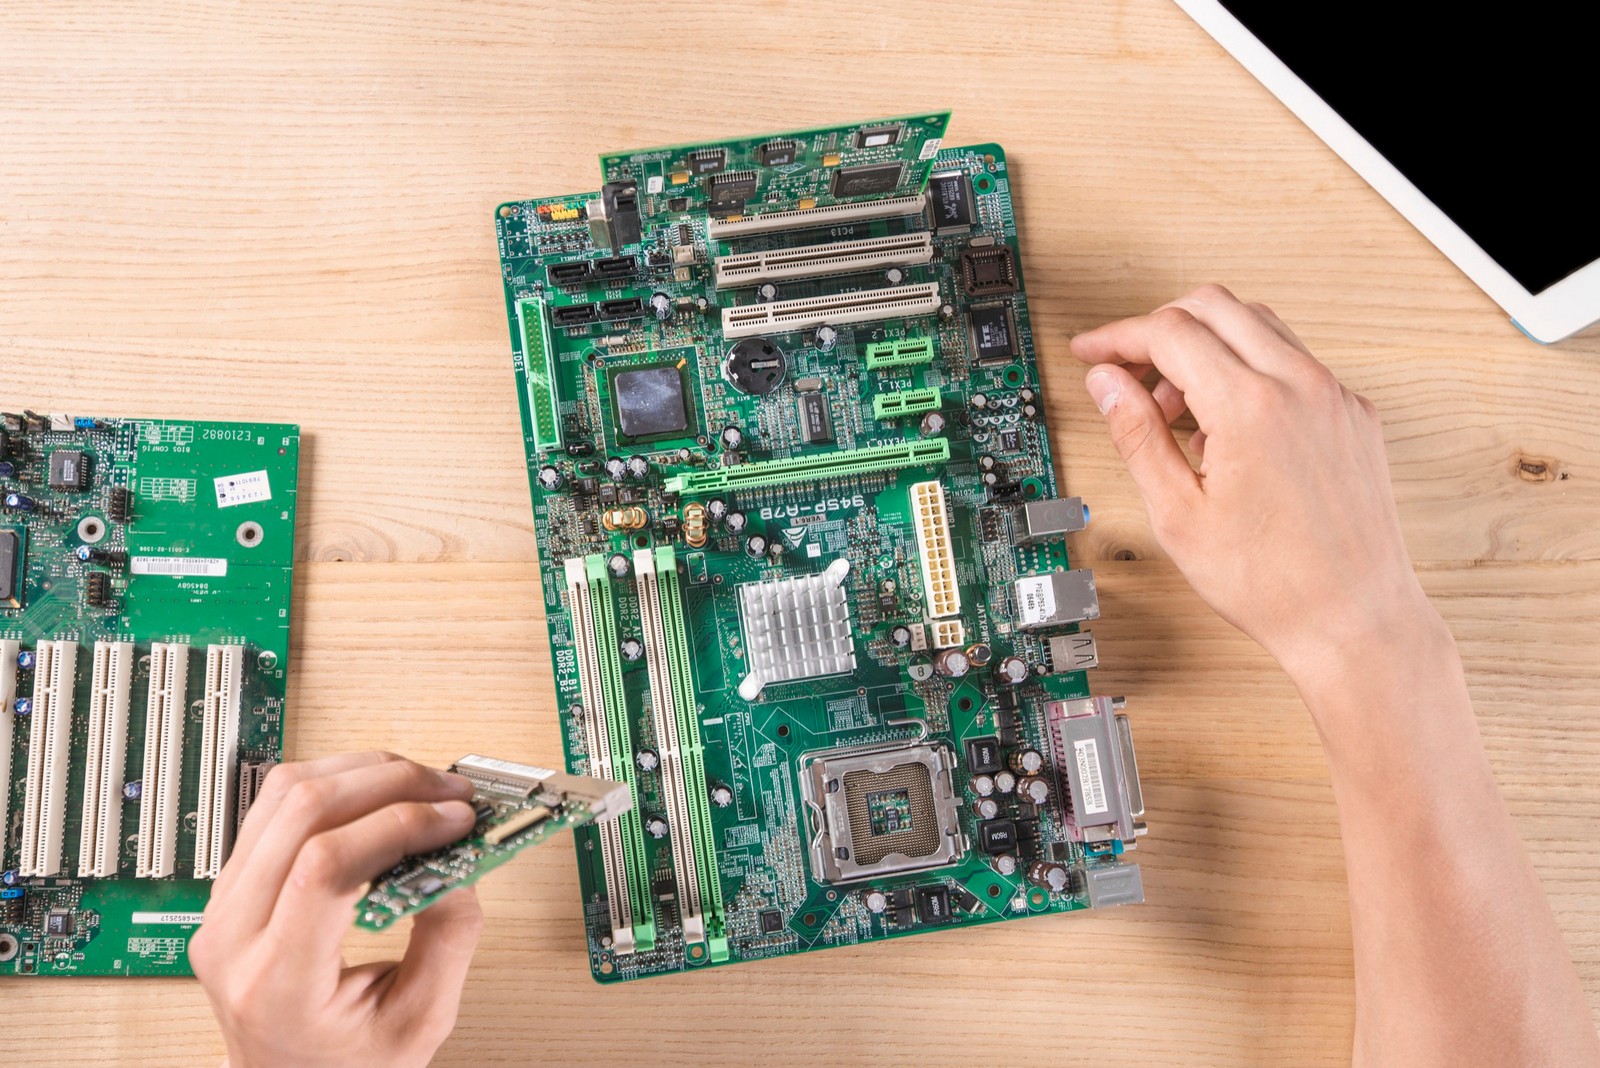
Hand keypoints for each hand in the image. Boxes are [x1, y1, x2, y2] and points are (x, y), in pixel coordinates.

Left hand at [190, 752, 482, 1067]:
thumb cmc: (344, 1066)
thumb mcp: (419, 1023)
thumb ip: (449, 939)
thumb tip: (460, 857)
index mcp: (275, 984)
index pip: (325, 866)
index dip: (399, 825)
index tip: (454, 820)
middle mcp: (233, 937)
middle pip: (303, 812)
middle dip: (391, 783)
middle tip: (448, 792)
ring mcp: (222, 906)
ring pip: (284, 793)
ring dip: (363, 772)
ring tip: (419, 786)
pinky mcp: (230, 886)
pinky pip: (274, 806)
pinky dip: (336, 783)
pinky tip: (379, 794)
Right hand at [1070, 285, 1439, 685]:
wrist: (1352, 618)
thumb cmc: (1275, 584)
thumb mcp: (1179, 514)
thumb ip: (1137, 436)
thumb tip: (1108, 385)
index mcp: (1251, 407)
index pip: (1169, 332)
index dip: (1118, 336)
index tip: (1093, 351)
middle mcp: (1301, 387)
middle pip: (1214, 306)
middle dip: (1159, 328)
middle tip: (1128, 372)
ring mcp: (1334, 396)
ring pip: (1257, 325)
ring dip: (1205, 346)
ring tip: (1175, 411)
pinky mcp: (1354, 414)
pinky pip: (1292, 362)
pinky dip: (1248, 370)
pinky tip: (1225, 427)